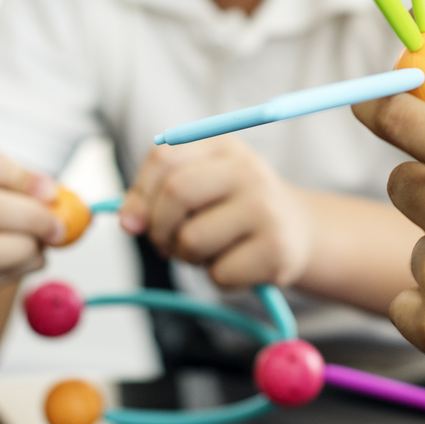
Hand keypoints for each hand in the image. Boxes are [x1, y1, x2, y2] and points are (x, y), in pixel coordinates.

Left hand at [122, 140, 314, 288]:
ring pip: (192, 239)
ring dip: (188, 257)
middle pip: (176, 192)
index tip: (136, 220)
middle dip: (159, 228)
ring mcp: (266, 208)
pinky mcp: (276, 249)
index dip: (140, 194)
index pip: (164, 157)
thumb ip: (154, 196)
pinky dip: (217, 277)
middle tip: (167, 243)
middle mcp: (248, 169)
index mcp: (224, 146)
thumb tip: (128, 221)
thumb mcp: (198, 188)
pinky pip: (218, 273)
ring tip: (209, 250)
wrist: (296, 230)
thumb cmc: (232, 210)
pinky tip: (237, 263)